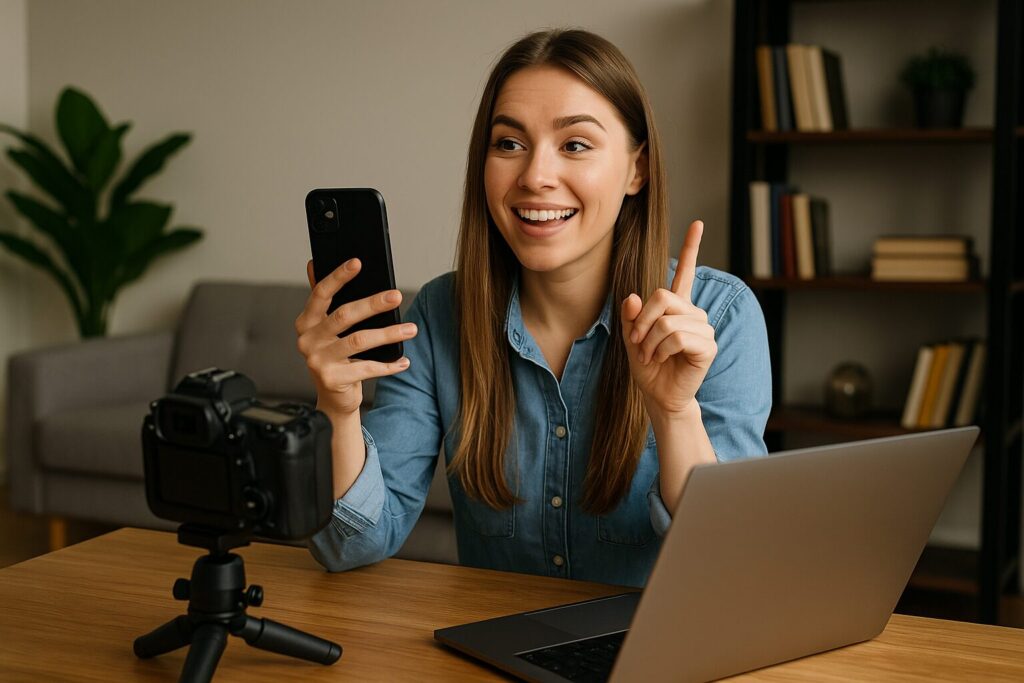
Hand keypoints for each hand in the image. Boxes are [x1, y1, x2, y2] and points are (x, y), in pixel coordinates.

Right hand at [295, 258, 416, 415]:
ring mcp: (318, 361)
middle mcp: (308, 340)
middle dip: (373, 304)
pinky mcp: (332, 380)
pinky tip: (404, 361)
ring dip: (388, 334)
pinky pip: (367, 368)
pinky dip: (389, 365)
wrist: (332, 398)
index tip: (357, 262)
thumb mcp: (325, 328)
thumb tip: (313, 263)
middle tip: (396, 295)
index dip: (338, 277)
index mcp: (306, 322)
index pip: (320, 294)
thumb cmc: (334, 357)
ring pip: (358, 341)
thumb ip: (322, 299)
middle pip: (343, 315)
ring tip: (411, 329)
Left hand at [620, 220, 716, 417]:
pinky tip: (663, 359)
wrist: (659, 396)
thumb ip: (631, 317)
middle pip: (662, 296)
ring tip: (650, 355)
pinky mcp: (707, 346)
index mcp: (677, 307)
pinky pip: (677, 336)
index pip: (686, 273)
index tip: (697, 223)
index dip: (691, 247)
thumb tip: (633, 297)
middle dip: (642, 321)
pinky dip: (661, 349)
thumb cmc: (648, 368)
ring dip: (650, 340)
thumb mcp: (631, 339)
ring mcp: (703, 328)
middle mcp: (693, 313)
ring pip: (667, 319)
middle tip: (638, 342)